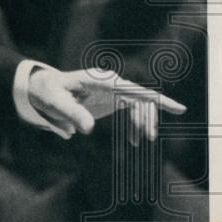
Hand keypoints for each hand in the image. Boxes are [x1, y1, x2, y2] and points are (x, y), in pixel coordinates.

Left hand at [28, 68, 186, 144]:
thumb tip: (89, 129)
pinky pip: (133, 109)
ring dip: (143, 122)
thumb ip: (71, 114)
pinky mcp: (112, 97)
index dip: (156, 99)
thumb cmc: (48, 93)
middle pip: (140, 97)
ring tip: (140, 142)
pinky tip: (134, 139)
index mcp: (98, 79)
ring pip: (140, 104)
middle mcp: (110, 81)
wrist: (42, 89)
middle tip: (148, 138)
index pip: (132, 89)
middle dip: (148, 117)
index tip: (179, 109)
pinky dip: (136, 124)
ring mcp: (112, 88)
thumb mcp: (55, 103)